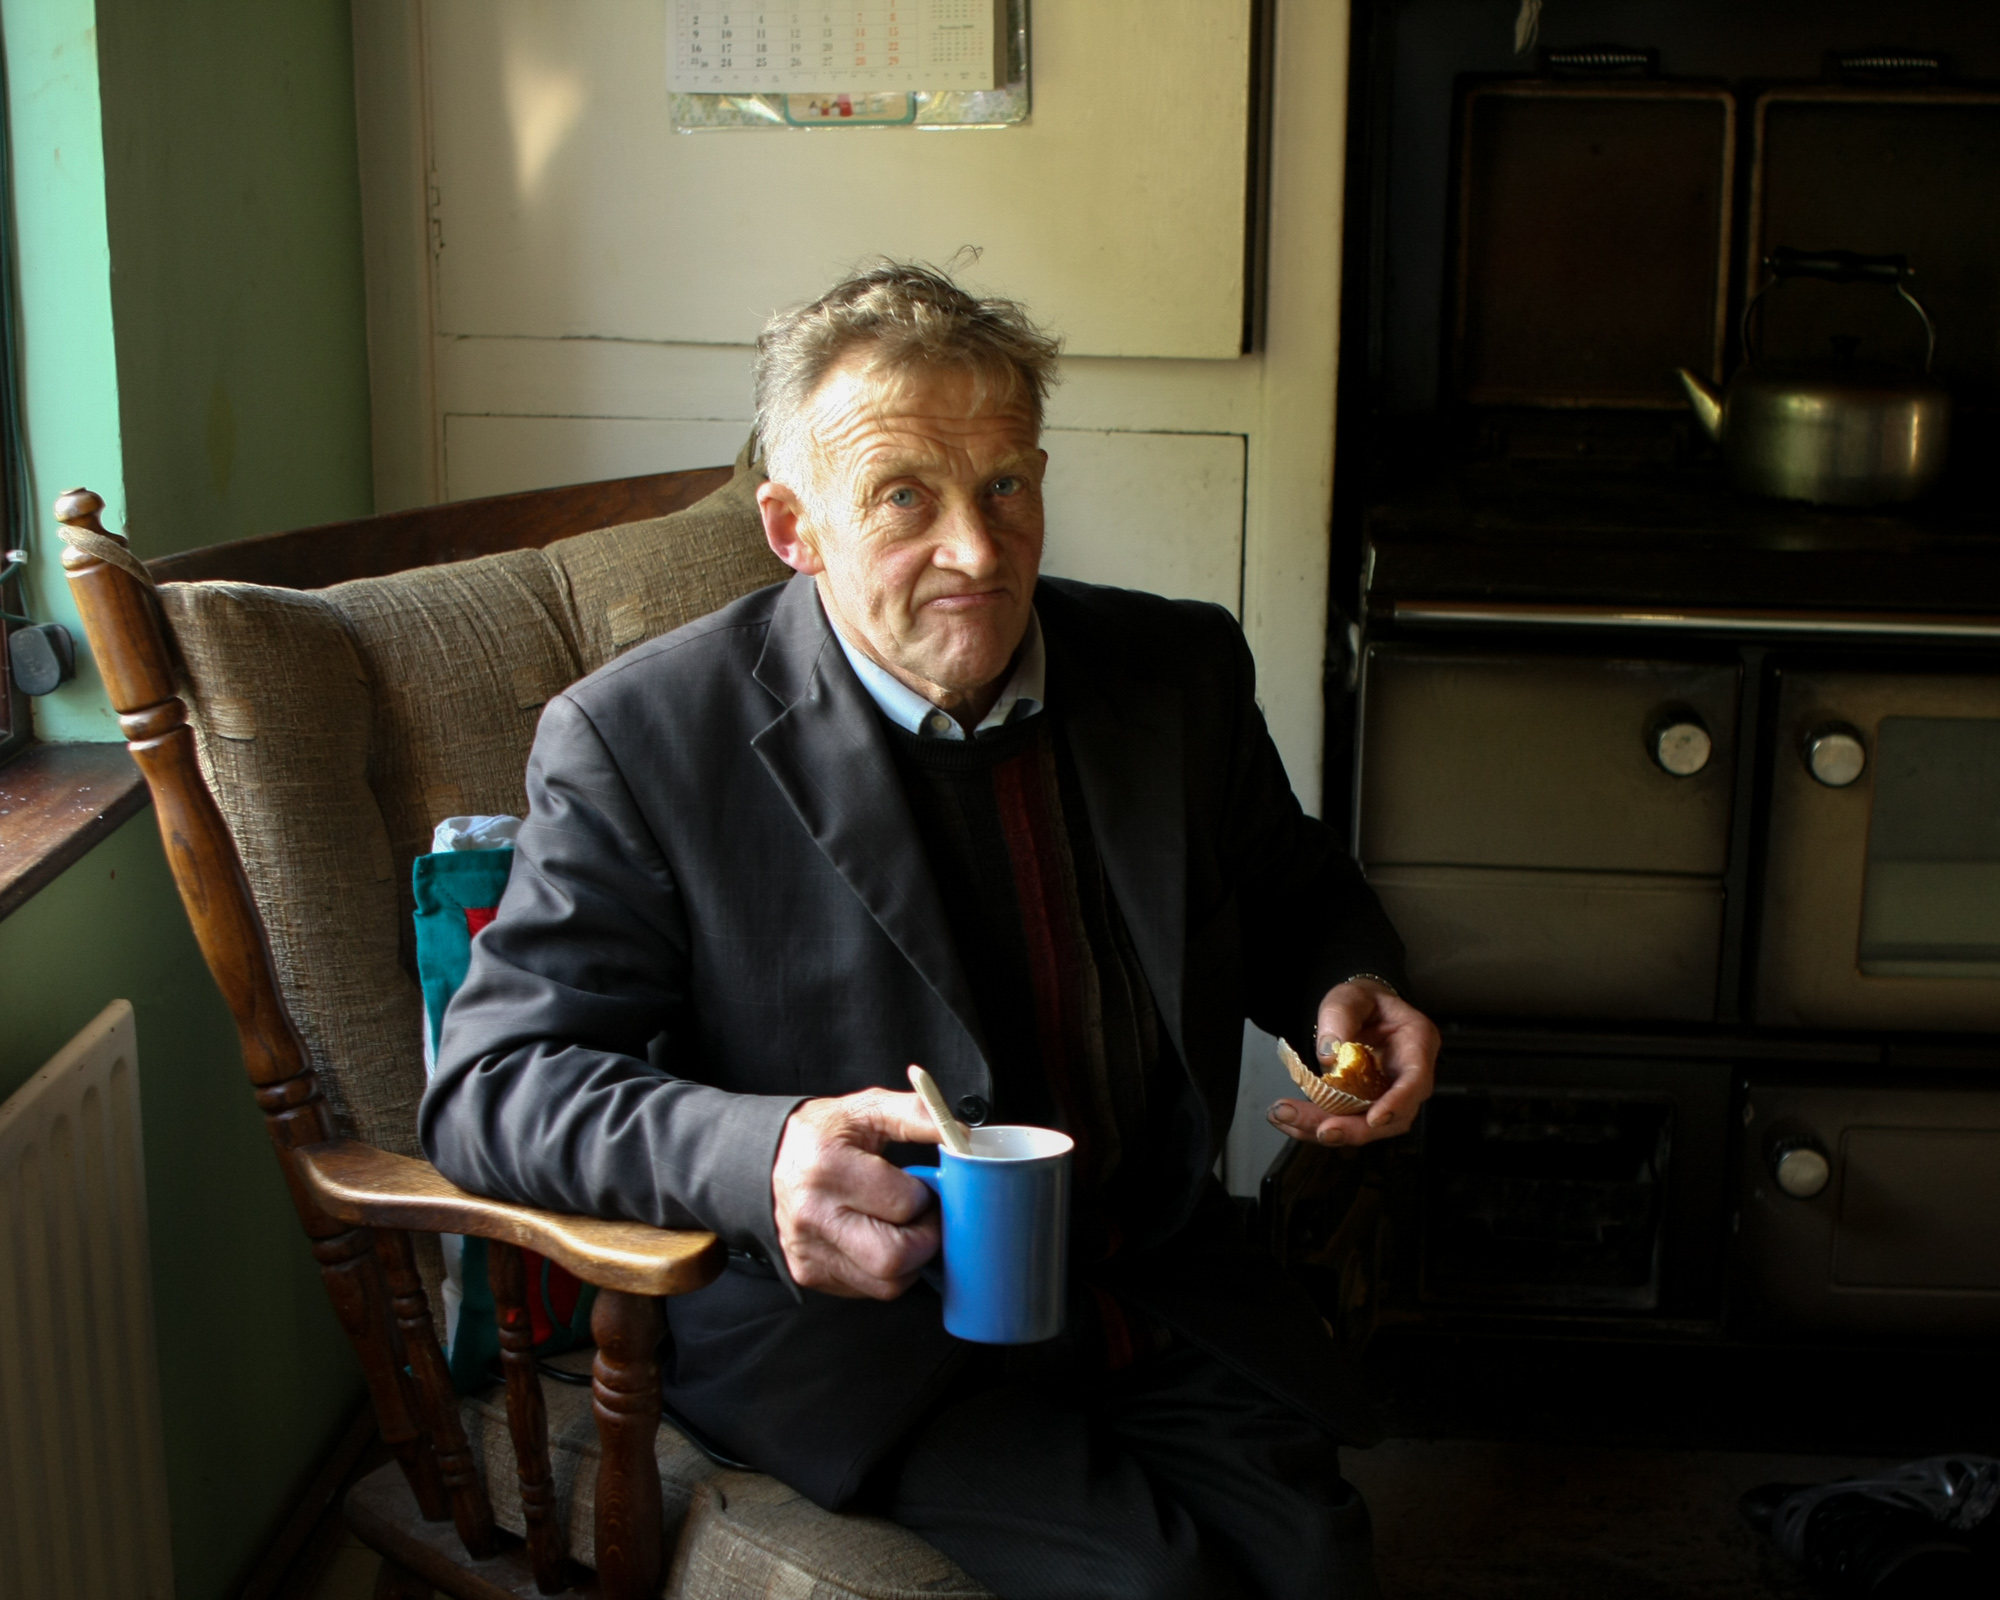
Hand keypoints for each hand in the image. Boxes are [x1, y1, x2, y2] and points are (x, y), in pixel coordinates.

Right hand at [772, 1088, 940, 1297]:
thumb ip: (915, 1114)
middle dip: (925, 1239)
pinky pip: (867, 1289)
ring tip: (900, 1227)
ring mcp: (809, 1251)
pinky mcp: (809, 1273)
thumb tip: (959, 1134)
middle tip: (921, 1215)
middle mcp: (814, 1215)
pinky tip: (878, 1239)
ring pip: (886, 1283)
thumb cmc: (821, 1135)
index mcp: (828, 1167)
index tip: (922, 1186)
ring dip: (909, 1260)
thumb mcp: (865, 1108)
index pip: (904, 1203)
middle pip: (895, 1257)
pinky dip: (884, 1271)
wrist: (764, 1160)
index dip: (926, 1195)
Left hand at [1267, 979, 1437, 1148]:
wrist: (1356, 1010)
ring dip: (1327, 1129)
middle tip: (1320, 1130)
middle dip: (1354, 1129)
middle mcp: (1407, 1077)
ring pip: (1365, 1126)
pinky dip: (1315, 1124)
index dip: (1397, 1104)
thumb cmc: (1362, 1001)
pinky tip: (1288, 1120)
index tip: (1373, 1119)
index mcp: (1416, 1043)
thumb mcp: (1351, 996)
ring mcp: (1387, 1095)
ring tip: (1287, 1118)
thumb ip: (1341, 1016)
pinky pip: (1345, 1122)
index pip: (1415, 1081)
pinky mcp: (1365, 1106)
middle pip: (1391, 1117)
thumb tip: (1329, 1056)